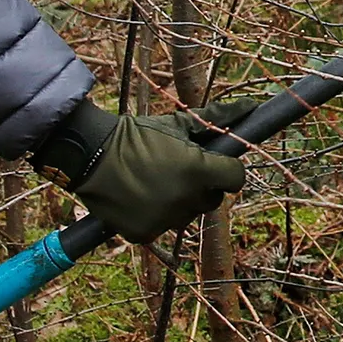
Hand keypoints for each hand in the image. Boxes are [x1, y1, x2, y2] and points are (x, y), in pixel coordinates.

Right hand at [36, 102, 244, 241]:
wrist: (91, 153)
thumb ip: (217, 118)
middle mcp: (186, 199)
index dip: (227, 169)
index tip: (215, 164)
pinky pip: (161, 228)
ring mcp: (165, 220)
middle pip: (213, 199)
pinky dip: (153, 216)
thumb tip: (251, 106)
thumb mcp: (177, 123)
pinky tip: (140, 197)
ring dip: (179, 202)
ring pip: (187, 215)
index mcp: (199, 171)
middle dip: (203, 186)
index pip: (235, 178)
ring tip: (155, 181)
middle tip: (178, 170)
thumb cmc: (138, 135)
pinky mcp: (144, 234)